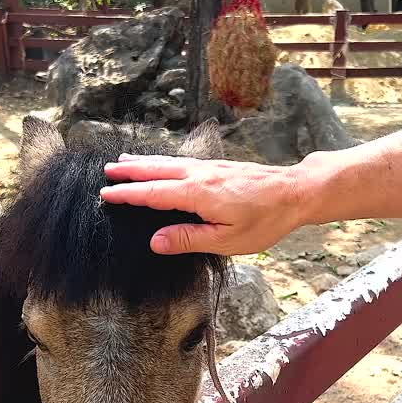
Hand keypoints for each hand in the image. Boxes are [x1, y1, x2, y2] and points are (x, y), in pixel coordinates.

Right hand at [101, 154, 312, 255]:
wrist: (295, 192)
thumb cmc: (265, 221)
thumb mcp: (227, 241)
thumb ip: (189, 239)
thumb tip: (155, 241)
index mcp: (197, 194)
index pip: (152, 194)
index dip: (127, 194)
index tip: (106, 194)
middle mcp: (199, 175)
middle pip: (156, 171)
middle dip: (130, 171)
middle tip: (106, 171)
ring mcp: (210, 168)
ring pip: (169, 163)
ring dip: (145, 162)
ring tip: (125, 161)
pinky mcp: (219, 166)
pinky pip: (182, 161)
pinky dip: (164, 162)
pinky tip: (163, 164)